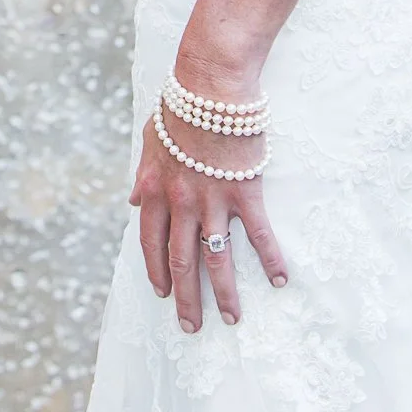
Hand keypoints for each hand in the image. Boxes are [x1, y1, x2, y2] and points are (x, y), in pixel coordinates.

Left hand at [128, 88, 287, 333]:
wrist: (211, 84)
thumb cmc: (180, 106)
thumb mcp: (150, 139)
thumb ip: (142, 175)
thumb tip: (132, 203)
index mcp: (154, 189)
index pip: (151, 242)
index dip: (156, 271)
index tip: (163, 294)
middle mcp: (181, 201)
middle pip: (181, 260)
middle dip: (186, 298)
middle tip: (192, 327)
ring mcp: (213, 199)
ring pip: (216, 257)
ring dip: (224, 293)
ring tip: (233, 318)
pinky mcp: (244, 191)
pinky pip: (257, 233)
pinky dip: (269, 258)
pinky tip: (279, 279)